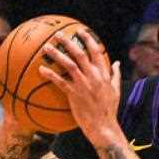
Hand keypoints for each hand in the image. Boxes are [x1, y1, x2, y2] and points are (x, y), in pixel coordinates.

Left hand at [39, 31, 120, 145]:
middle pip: (80, 54)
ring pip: (69, 64)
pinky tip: (41, 69)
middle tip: (58, 35)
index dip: (88, 40)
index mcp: (103, 74)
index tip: (80, 31)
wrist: (103, 127)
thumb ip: (115, 75)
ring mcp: (83, 85)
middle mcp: (93, 77)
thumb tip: (117, 63)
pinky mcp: (74, 95)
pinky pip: (60, 82)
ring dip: (57, 54)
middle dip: (68, 42)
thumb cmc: (109, 110)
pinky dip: (50, 74)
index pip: (96, 52)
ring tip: (46, 47)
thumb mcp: (116, 90)